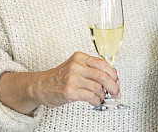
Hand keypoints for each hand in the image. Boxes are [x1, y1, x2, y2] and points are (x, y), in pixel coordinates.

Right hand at [0, 52, 118, 114]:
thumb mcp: (75, 67)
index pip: (102, 64)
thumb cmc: (59, 78)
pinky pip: (91, 97)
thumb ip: (91, 69)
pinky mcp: (69, 91)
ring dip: (103, 95)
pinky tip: (94, 101)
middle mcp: (76, 66)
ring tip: (101, 98)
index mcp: (79, 57)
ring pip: (98, 88)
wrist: (40, 85)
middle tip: (116, 93)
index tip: (117, 81)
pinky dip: (96, 101)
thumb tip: (111, 77)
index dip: (113, 74)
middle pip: (103, 76)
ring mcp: (72, 79)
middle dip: (114, 87)